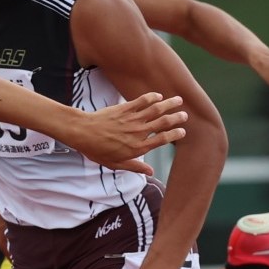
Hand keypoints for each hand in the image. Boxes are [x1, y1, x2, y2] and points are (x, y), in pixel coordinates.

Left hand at [63, 93, 186, 172]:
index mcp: (138, 147)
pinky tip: (158, 95)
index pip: (163, 139)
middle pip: (163, 123)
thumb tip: (151, 173)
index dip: (175, 134)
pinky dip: (152, 97)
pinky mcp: (125, 108)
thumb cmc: (97, 150)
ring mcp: (132, 119)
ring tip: (178, 100)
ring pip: (156, 109)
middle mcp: (139, 132)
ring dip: (169, 104)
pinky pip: (142, 101)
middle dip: (176, 118)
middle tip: (185, 115)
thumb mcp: (116, 163)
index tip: (182, 131)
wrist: (83, 133)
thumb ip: (135, 167)